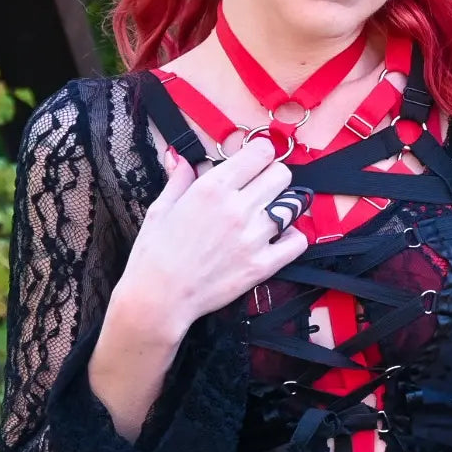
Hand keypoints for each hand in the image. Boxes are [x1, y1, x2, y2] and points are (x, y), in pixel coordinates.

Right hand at [116, 136, 307, 330]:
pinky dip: (292, 236)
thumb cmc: (154, 253)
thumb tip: (184, 159)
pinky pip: (298, 241)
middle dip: (272, 176)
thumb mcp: (161, 208)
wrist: (158, 298)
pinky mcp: (262, 265)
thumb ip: (180, 179)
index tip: (252, 162)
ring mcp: (254, 237)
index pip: (260, 152)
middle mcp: (238, 208)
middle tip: (259, 188)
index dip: (259, 154)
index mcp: (212, 188)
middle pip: (282, 174)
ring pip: (293, 205)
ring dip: (283, 205)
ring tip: (268, 214)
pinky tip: (277, 238)